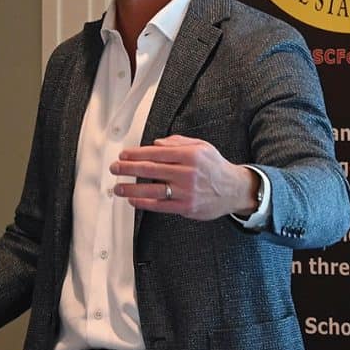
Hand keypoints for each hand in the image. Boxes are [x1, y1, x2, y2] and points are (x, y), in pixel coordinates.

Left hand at [109, 134, 258, 220]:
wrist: (234, 190)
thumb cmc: (215, 167)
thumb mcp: (201, 146)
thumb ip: (177, 142)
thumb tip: (154, 144)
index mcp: (190, 155)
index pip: (156, 153)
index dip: (136, 154)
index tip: (123, 155)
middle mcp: (187, 172)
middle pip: (150, 170)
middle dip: (128, 169)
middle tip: (115, 168)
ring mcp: (186, 191)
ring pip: (152, 189)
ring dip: (131, 189)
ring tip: (117, 187)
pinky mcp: (186, 207)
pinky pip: (160, 205)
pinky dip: (144, 203)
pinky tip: (133, 200)